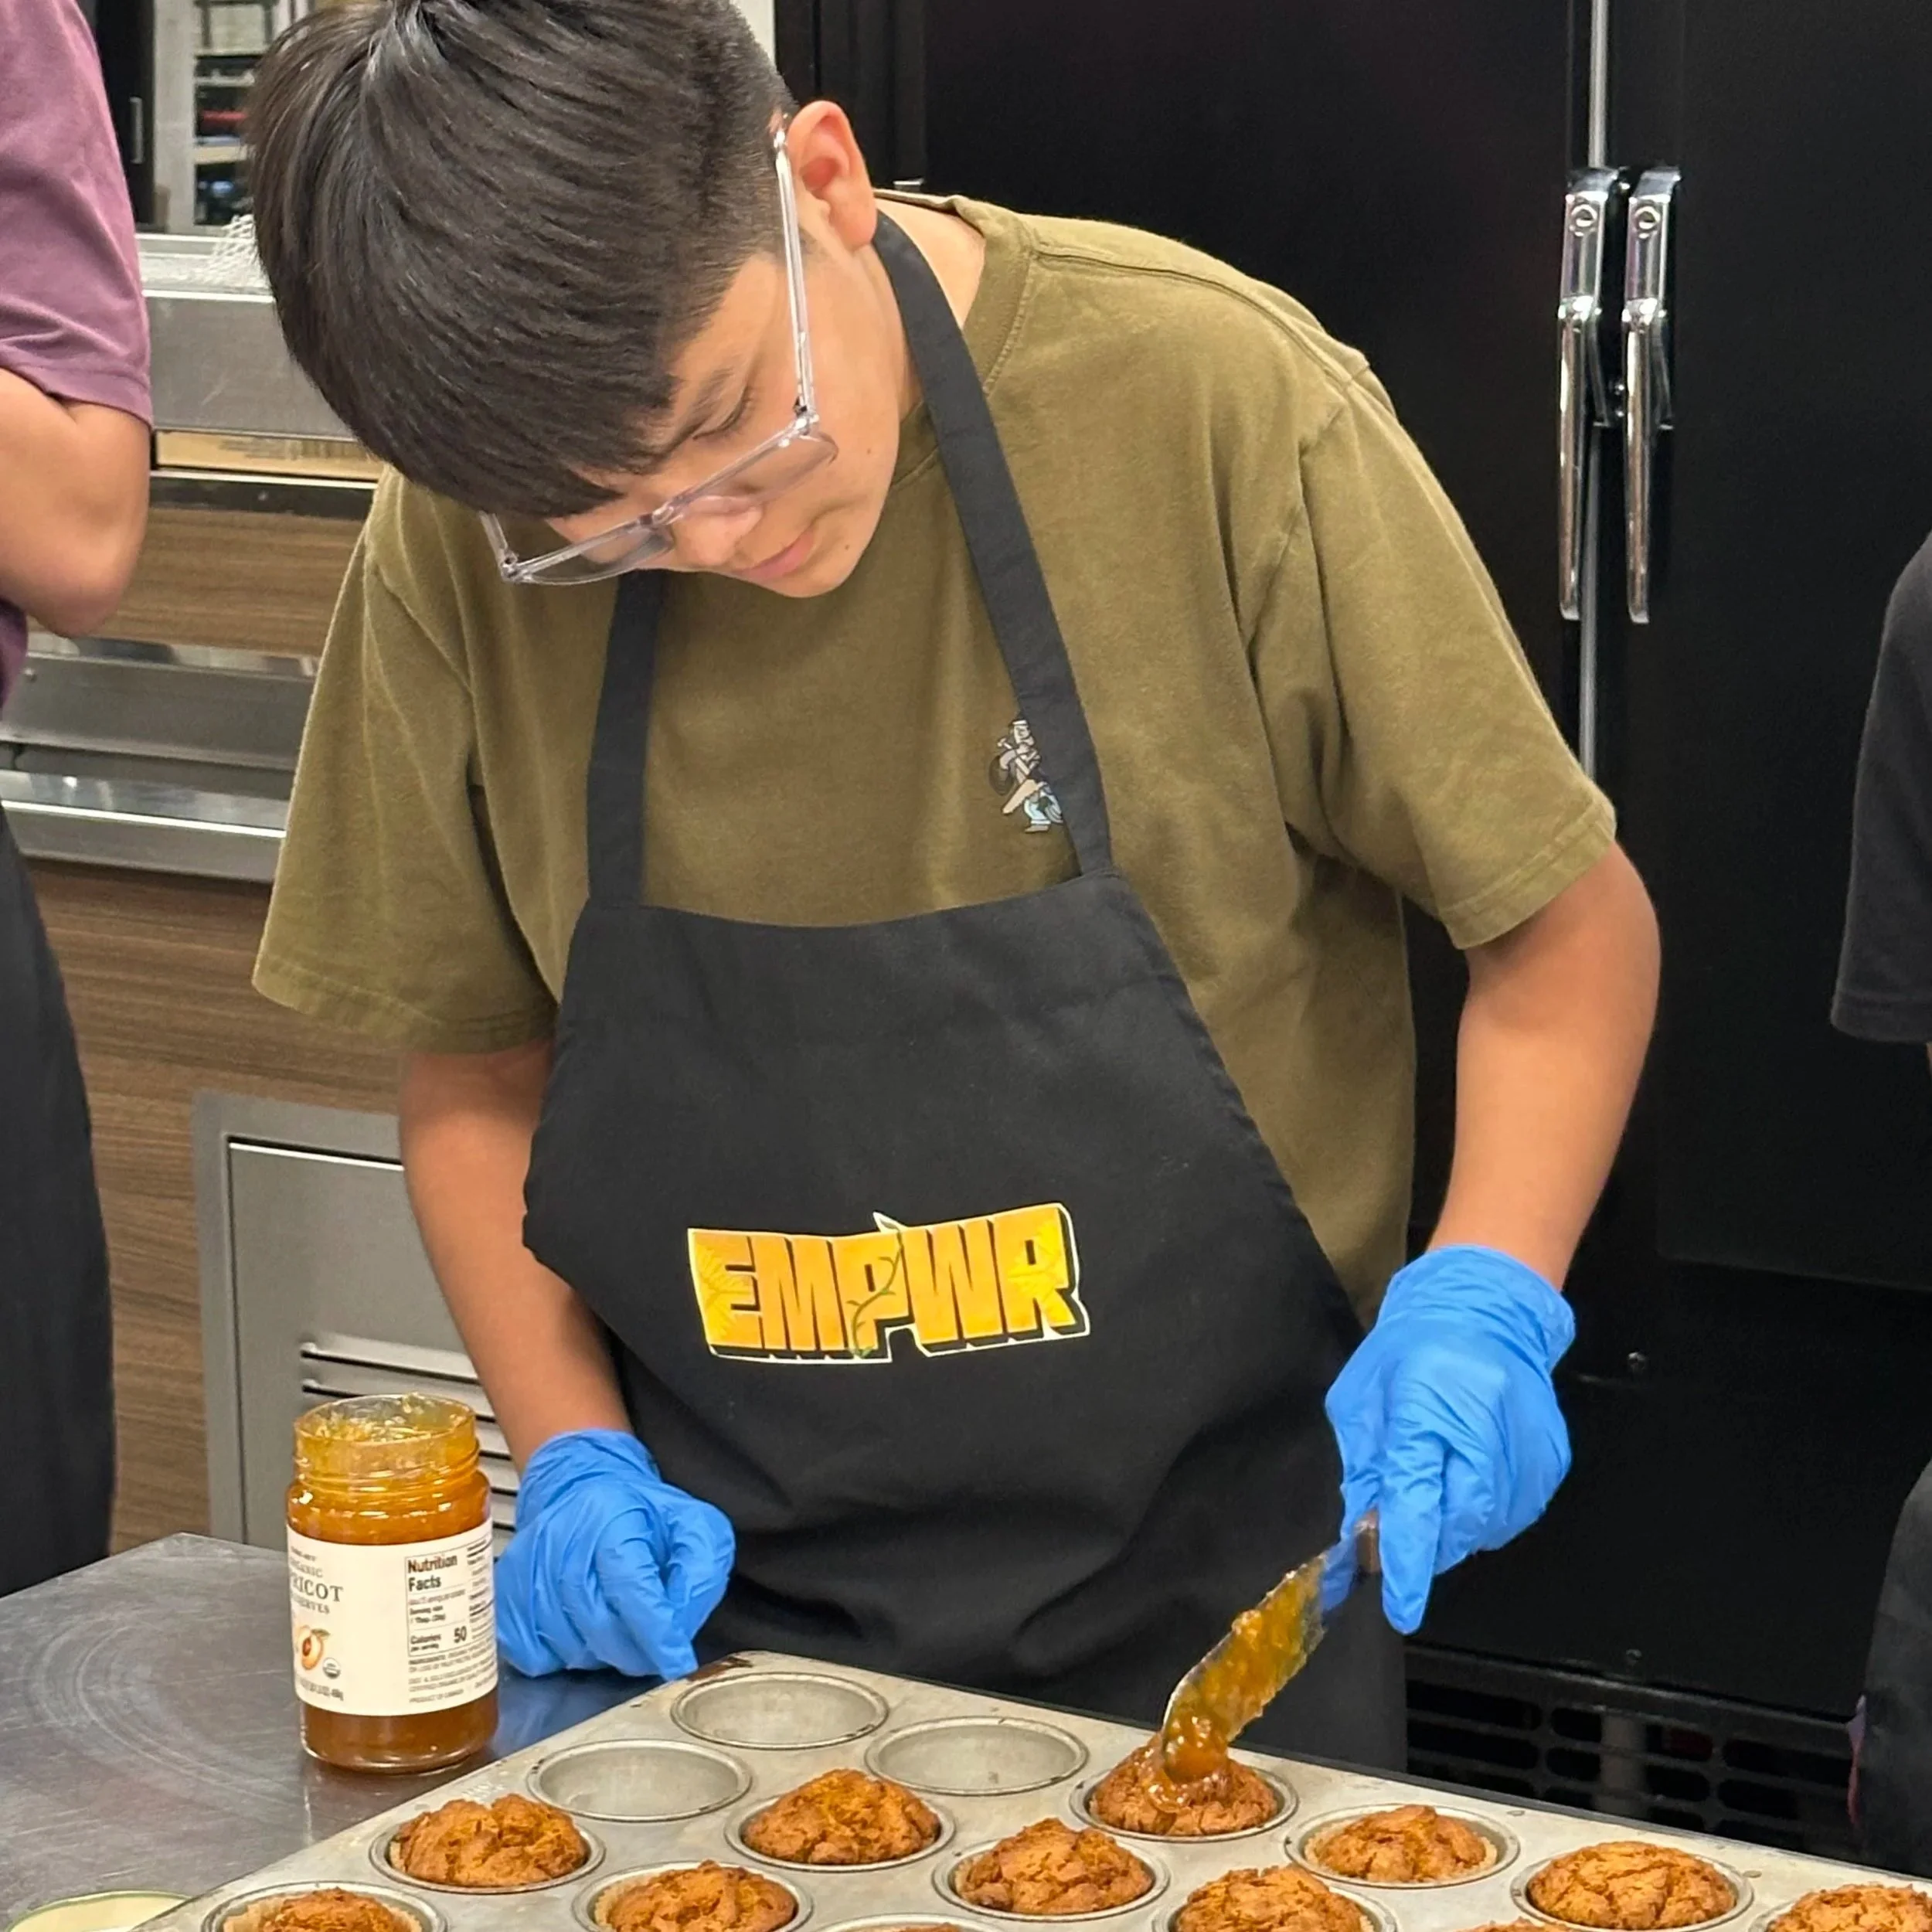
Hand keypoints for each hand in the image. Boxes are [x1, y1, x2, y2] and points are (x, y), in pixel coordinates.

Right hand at [495, 1429, 733, 1678]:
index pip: (631, 1588)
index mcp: (610, 1518)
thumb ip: (700, 1570)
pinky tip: (580, 1632)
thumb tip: (681, 1623)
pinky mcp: (506, 1596)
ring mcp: (527, 1571)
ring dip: (601, 1654)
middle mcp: (561, 1543)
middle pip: (600, 1625)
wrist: (579, 1490)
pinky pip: (534, 1656)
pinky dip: (561, 1658)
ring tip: (616, 1624)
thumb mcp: (692, 1524)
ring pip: (569, 1647)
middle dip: (635, 1649)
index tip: (677, 1660)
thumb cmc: (638, 1512)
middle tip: (652, 1644)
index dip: (657, 1632)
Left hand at [1324, 1245, 1573, 1634]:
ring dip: (1456, 1525)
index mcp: (1425, 1414)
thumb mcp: (1364, 1400)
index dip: (1406, 1559)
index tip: (1400, 1604)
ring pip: (1487, 1526)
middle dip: (1427, 1540)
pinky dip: (1486, 1511)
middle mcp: (1483, 1436)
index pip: (1416, 1503)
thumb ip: (1365, 1466)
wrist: (1487, 1310)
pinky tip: (1469, 1477)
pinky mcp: (1549, 1461)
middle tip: (1407, 1528)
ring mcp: (1525, 1451)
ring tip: (1441, 1482)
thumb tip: (1363, 1528)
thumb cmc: (1412, 1347)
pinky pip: (1513, 1511)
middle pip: (1456, 1525)